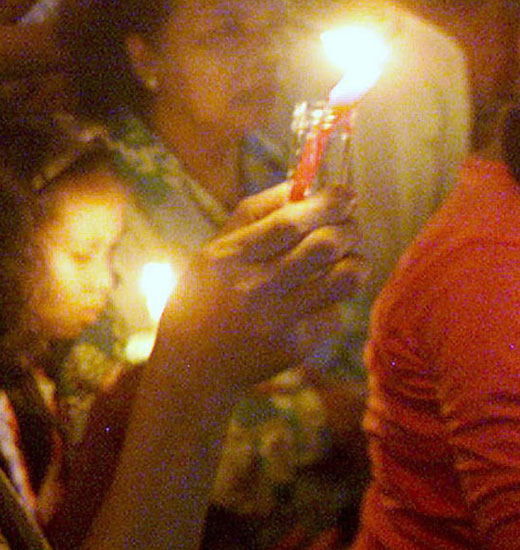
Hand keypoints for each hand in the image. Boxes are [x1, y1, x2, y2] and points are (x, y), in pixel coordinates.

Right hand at [153, 185, 367, 391]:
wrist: (193, 364)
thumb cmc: (202, 296)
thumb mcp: (211, 250)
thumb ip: (253, 215)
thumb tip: (302, 185)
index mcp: (227, 257)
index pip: (290, 223)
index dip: (327, 203)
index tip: (345, 193)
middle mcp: (252, 288)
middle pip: (325, 245)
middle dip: (349, 227)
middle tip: (349, 224)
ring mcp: (277, 320)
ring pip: (344, 279)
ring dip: (356, 260)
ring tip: (348, 256)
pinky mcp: (296, 345)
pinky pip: (335, 310)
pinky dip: (333, 298)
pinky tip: (317, 297)